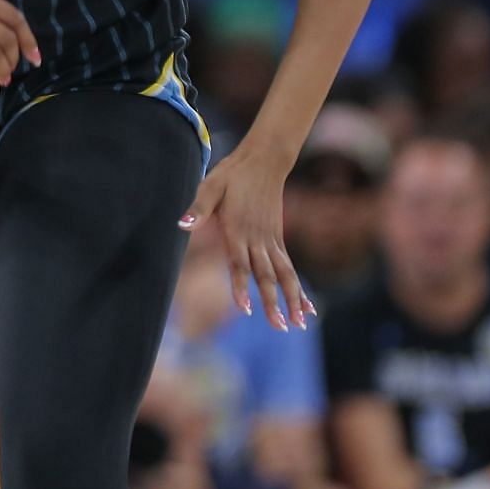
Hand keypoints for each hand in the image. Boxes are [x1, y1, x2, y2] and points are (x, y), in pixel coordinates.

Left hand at [179, 144, 312, 332]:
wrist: (263, 161)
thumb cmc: (231, 175)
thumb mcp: (210, 186)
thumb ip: (198, 208)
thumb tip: (182, 224)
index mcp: (238, 229)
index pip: (239, 263)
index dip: (241, 286)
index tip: (246, 308)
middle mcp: (257, 238)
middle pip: (266, 275)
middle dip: (273, 302)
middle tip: (280, 327)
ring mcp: (271, 239)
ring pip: (284, 275)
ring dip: (292, 300)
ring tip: (301, 324)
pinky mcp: (278, 237)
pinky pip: (289, 267)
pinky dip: (298, 287)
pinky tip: (307, 306)